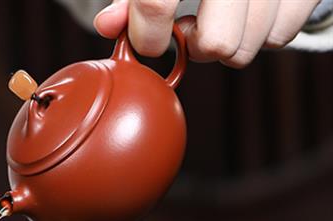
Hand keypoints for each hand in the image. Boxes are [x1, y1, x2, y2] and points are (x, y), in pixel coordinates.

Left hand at [94, 0, 320, 67]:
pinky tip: (244, 15)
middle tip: (189, 27)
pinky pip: (280, 37)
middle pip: (216, 42)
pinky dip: (259, 35)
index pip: (157, 3)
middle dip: (196, 47)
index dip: (148, 36)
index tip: (148, 40)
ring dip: (224, 44)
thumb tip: (108, 26)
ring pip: (246, 48)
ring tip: (217, 17)